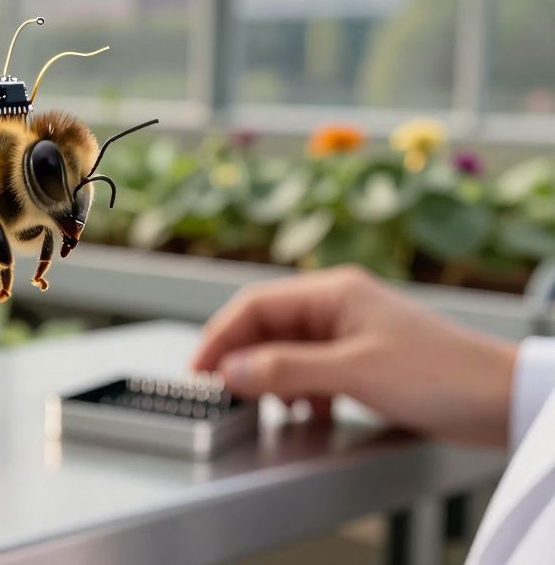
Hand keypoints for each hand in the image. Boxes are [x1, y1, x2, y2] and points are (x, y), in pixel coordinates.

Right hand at [190, 266, 517, 447]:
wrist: (505, 400)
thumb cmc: (443, 375)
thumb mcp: (354, 372)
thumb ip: (287, 369)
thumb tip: (233, 369)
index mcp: (333, 292)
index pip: (254, 305)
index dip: (220, 337)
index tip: (198, 370)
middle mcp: (338, 305)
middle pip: (268, 327)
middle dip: (243, 360)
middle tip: (223, 392)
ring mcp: (352, 331)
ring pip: (288, 350)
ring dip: (272, 378)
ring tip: (268, 405)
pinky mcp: (365, 359)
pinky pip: (313, 369)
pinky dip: (300, 390)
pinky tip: (306, 410)